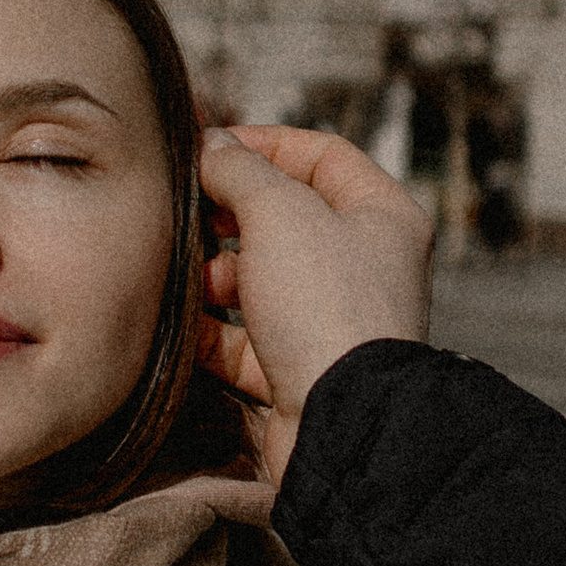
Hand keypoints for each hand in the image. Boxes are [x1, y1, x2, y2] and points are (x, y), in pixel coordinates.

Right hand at [197, 126, 433, 484]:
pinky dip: (212, 331)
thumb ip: (240, 171)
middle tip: (191, 210)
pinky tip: (183, 324)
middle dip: (232, 214)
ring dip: (217, 276)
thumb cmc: (328, 309)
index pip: (322, 155)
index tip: (210, 148)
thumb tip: (213, 148)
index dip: (264, 144)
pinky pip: (246, 341)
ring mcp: (333, 321)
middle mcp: (365, 266)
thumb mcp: (280, 214)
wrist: (342, 422)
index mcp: (383, 216)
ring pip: (262, 281)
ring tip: (192, 277)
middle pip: (287, 219)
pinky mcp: (301, 371)